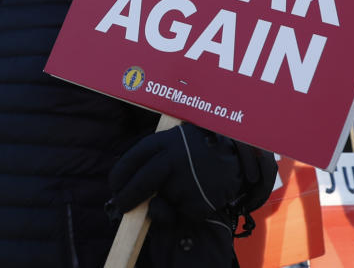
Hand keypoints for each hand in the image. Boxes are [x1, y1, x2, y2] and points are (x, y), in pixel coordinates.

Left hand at [109, 123, 245, 266]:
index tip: (115, 186)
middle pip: (140, 183)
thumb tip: (141, 194)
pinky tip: (200, 193)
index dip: (119, 176)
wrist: (237, 155)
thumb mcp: (176, 145)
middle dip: (127, 197)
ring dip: (167, 201)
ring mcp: (185, 181)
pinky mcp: (196, 200)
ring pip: (162, 200)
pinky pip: (182, 212)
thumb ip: (156, 162)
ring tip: (187, 186)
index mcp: (164, 142)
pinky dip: (186, 209)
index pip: (132, 160)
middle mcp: (172, 159)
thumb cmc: (199, 150)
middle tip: (122, 205)